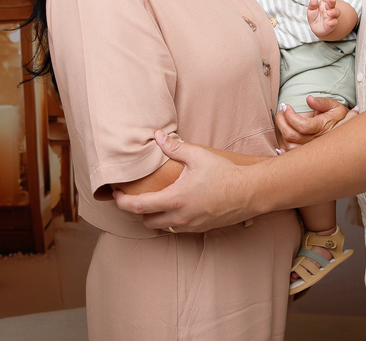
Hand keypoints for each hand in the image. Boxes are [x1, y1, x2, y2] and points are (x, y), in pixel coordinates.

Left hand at [112, 131, 251, 231]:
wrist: (249, 192)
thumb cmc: (224, 173)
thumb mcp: (198, 156)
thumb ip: (175, 148)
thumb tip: (157, 137)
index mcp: (174, 199)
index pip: (138, 206)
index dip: (122, 201)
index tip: (115, 194)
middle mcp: (179, 217)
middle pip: (146, 221)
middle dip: (137, 210)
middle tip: (134, 196)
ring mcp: (190, 225)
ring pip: (161, 227)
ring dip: (153, 216)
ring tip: (153, 201)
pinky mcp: (200, 229)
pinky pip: (177, 228)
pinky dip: (169, 219)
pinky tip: (174, 206)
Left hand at [275, 95, 349, 148]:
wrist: (345, 132)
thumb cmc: (338, 116)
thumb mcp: (334, 105)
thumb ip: (322, 102)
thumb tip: (309, 99)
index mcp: (322, 127)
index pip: (302, 125)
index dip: (290, 115)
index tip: (286, 106)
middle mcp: (315, 140)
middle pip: (291, 135)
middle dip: (281, 121)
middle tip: (281, 110)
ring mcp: (311, 147)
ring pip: (289, 145)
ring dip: (281, 131)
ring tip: (281, 119)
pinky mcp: (307, 152)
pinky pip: (292, 153)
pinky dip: (283, 147)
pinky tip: (280, 138)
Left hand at [308, 0, 339, 37]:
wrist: (316, 28)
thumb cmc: (314, 17)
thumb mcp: (310, 10)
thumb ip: (312, 5)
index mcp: (324, 3)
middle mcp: (329, 9)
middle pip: (332, 3)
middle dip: (333, 1)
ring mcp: (331, 17)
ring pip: (336, 12)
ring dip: (333, 12)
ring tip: (329, 12)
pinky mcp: (332, 25)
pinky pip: (334, 23)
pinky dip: (332, 22)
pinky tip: (328, 22)